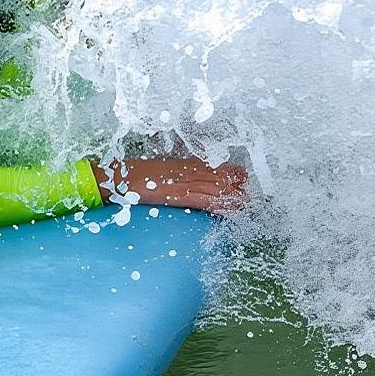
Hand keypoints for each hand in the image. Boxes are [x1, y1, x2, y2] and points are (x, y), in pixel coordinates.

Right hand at [91, 157, 248, 215]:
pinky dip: (223, 206)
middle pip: (225, 176)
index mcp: (189, 164)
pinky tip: (234, 210)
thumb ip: (181, 173)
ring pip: (221, 188)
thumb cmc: (140, 174)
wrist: (125, 177)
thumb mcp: (165, 170)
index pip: (218, 167)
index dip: (232, 174)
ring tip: (247, 202)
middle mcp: (193, 171)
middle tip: (249, 193)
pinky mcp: (185, 195)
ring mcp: (190, 182)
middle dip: (238, 185)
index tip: (242, 179)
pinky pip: (209, 201)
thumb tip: (190, 182)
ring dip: (235, 196)